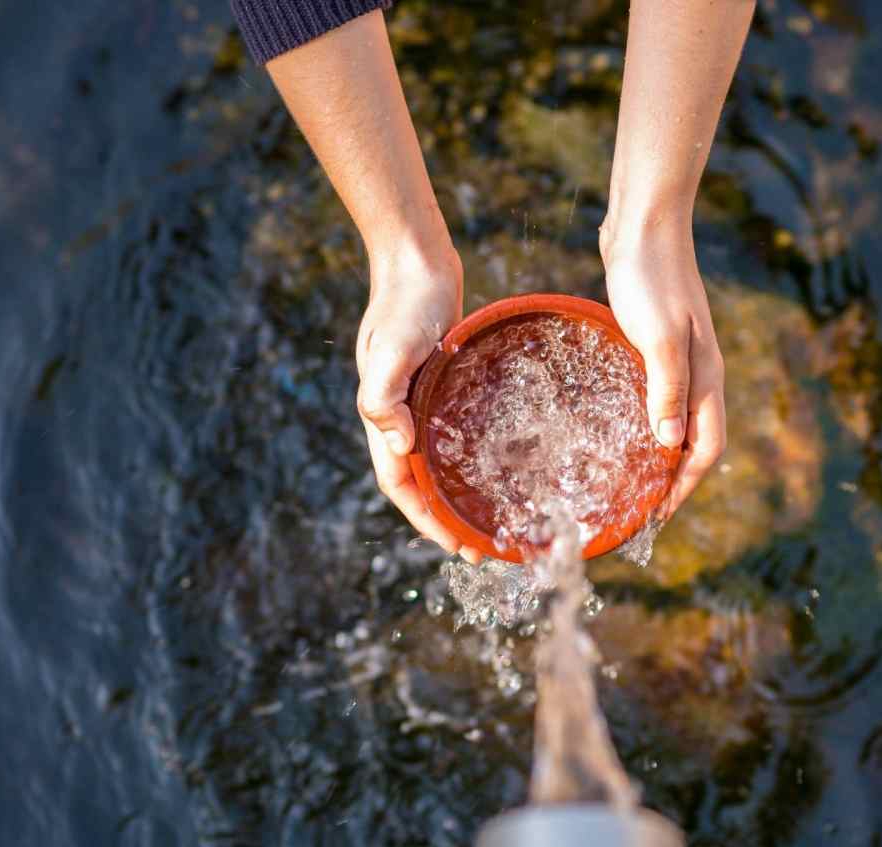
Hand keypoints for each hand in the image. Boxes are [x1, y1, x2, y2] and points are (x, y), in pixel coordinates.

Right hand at [356, 248, 483, 563]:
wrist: (416, 262)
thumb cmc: (404, 304)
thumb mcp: (391, 349)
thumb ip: (384, 396)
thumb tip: (398, 445)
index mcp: (384, 417)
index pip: (401, 485)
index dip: (426, 520)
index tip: (456, 546)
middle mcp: (401, 417)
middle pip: (421, 483)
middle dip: (446, 520)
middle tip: (483, 548)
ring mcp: (421, 403)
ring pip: (438, 462)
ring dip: (458, 494)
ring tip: (490, 519)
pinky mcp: (442, 387)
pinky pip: (454, 434)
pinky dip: (469, 458)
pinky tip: (497, 466)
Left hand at [601, 223, 726, 515]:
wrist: (644, 225)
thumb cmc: (650, 278)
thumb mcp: (658, 336)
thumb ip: (667, 389)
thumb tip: (669, 445)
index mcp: (705, 377)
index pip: (705, 448)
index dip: (684, 486)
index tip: (658, 516)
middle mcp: (698, 374)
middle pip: (694, 442)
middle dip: (674, 480)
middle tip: (640, 509)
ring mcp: (679, 360)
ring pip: (676, 421)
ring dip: (659, 454)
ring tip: (630, 481)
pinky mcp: (656, 345)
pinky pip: (657, 398)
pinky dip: (645, 423)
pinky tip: (618, 428)